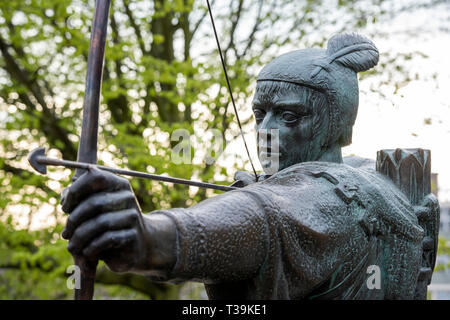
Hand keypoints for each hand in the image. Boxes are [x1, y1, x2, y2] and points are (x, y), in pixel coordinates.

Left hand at [60, 167, 175, 273]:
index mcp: (118, 184)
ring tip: (73, 246)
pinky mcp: (133, 235)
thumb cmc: (108, 223)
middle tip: (66, 233)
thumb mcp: (94, 208)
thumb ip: (78, 198)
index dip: (76, 191)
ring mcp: (132, 216)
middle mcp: (127, 197)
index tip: (65, 208)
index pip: (95, 176)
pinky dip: (92, 247)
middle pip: (95, 203)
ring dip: (80, 237)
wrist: (138, 243)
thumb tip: (65, 196)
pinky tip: (86, 252)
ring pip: (101, 222)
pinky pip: (107, 239)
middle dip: (74, 220)